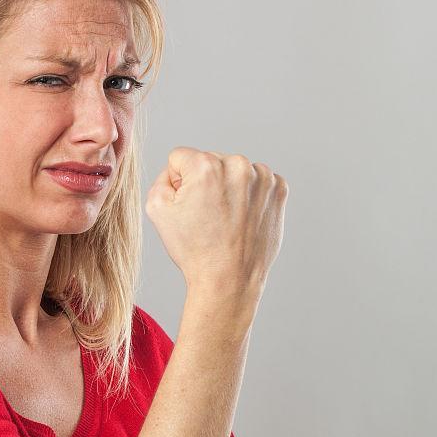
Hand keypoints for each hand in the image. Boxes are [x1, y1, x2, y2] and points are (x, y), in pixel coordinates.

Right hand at [145, 148, 287, 300]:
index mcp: (205, 166)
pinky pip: (257, 182)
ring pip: (235, 170)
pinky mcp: (278, 190)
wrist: (229, 279)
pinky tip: (242, 218)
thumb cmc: (195, 250)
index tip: (188, 206)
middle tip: (208, 217)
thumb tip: (177, 171)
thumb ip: (161, 178)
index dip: (178, 182)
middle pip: (210, 161)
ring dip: (229, 188)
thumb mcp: (157, 211)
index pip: (181, 157)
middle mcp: (237, 165)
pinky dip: (250, 196)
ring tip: (226, 219)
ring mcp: (262, 177)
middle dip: (206, 183)